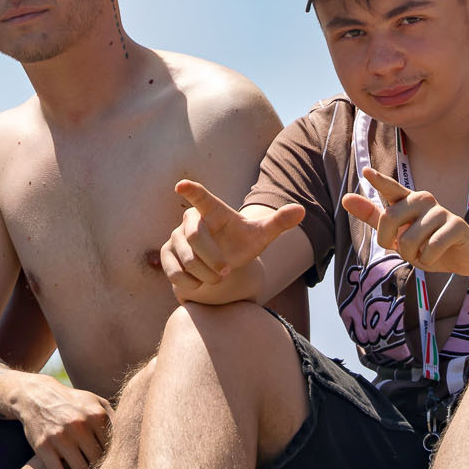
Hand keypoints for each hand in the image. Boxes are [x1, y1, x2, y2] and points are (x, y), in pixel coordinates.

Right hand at [10, 378, 110, 468]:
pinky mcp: (43, 447)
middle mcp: (79, 425)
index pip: (114, 449)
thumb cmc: (71, 402)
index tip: (111, 464)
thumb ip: (114, 417)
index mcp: (96, 415)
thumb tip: (133, 437)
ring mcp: (60, 437)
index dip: (114, 459)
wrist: (35, 396)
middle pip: (99, 462)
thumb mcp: (94, 401)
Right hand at [160, 180, 303, 301]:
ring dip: (205, 274)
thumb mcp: (262, 234)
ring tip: (217, 278)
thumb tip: (301, 210)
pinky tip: (200, 283)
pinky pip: (174, 271)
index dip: (192, 191)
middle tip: (227, 271)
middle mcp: (190, 220)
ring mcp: (175, 237)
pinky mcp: (167, 255)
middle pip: (193, 237)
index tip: (182, 185)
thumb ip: (279, 222)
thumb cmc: (242, 242)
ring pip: (185, 258)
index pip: (201, 197)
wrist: (225, 262)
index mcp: (212, 210)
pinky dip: (190, 282)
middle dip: (212, 258)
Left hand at [344, 169, 468, 274]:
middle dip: (389, 241)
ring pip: (410, 239)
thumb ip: (372, 217)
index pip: (390, 188)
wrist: (462, 257)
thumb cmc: (425, 244)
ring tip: (423, 253)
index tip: (365, 171)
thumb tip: (345, 198)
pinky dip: (428, 260)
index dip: (378, 180)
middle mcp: (423, 200)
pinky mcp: (456, 225)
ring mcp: (441, 211)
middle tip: (402, 249)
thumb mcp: (397, 234)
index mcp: (406, 200)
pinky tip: (436, 256)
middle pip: (389, 217)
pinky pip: (430, 247)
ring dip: (412, 255)